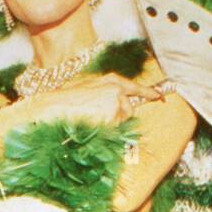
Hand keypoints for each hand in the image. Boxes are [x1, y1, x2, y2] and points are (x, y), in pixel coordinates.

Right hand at [30, 73, 166, 127]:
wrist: (53, 107)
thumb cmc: (64, 101)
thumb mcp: (86, 89)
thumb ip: (104, 94)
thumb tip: (115, 105)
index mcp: (110, 80)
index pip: (134, 87)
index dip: (148, 92)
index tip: (158, 96)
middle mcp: (117, 88)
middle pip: (129, 109)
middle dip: (119, 117)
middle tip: (98, 118)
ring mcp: (116, 101)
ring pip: (121, 121)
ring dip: (110, 125)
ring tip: (90, 119)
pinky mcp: (113, 114)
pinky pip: (114, 129)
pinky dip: (105, 131)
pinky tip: (91, 124)